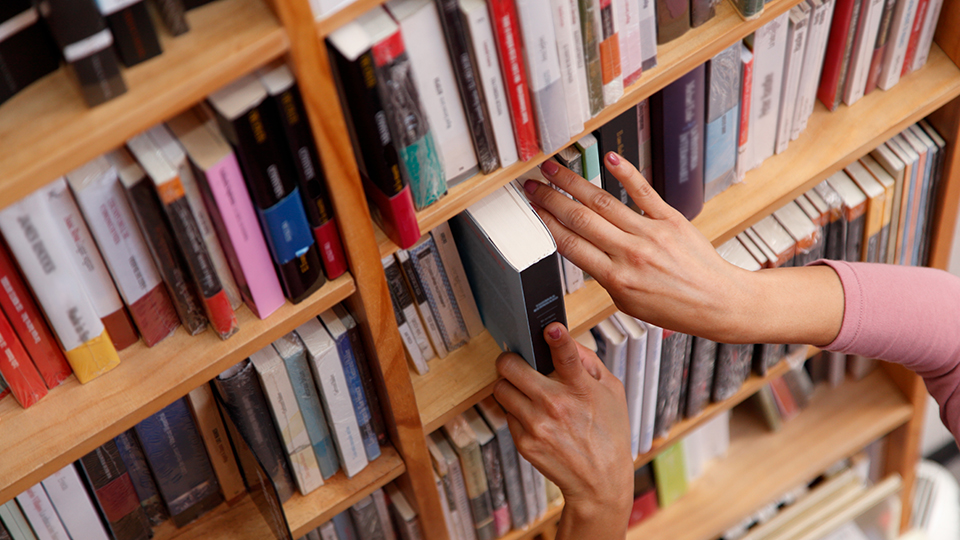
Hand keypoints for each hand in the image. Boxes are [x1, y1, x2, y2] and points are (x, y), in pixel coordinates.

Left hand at [494, 322, 632, 538]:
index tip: (550, 329)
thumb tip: (565, 340)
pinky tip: (534, 417)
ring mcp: (536, 424)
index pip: (567, 356)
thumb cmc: (609, 433)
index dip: (557, 338)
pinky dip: (516, 411)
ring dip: (509, 385)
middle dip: (511, 360)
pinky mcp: (523, 442)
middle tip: (517, 363)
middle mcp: (555, 404)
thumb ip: (588, 362)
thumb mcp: (612, 391)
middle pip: (511, 367)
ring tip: (525, 391)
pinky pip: (506, 413)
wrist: (599, 482)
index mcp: (580, 388)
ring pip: (501, 388)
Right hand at [526, 155, 843, 345]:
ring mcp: (652, 234)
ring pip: (604, 203)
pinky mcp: (671, 219)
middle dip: (551, 200)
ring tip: (554, 169)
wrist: (718, 303)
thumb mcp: (628, 303)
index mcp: (617, 279)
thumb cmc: (675, 308)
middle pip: (581, 220)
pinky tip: (610, 158)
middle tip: (532, 186)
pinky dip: (626, 173)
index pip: (571, 246)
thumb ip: (604, 275)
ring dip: (574, 183)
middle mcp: (632, 254)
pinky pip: (644, 192)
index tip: (531, 211)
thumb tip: (581, 251)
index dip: (546, 224)